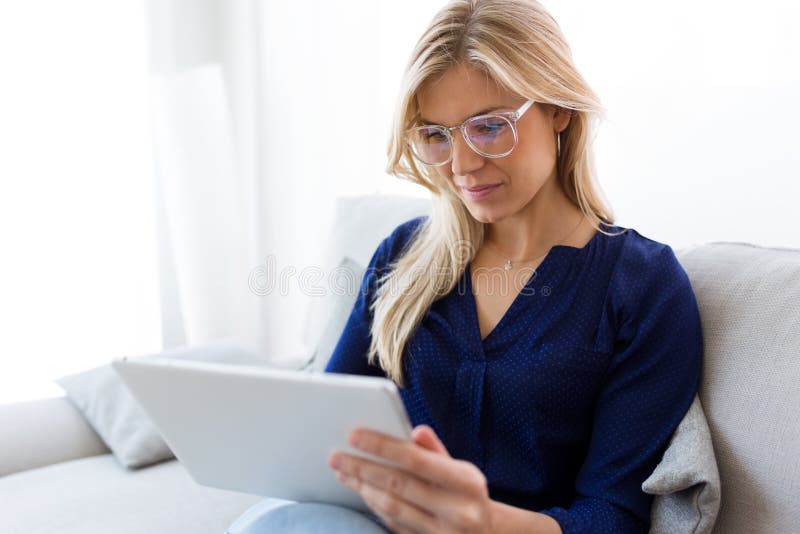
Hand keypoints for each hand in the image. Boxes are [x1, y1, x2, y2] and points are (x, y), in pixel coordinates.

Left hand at [327, 424, 492, 532]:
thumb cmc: (466, 494)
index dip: (382, 446)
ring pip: (391, 507)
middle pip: (398, 485)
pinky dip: (374, 506)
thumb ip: (436, 450)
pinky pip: (393, 524)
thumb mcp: (462, 469)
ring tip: (343, 471)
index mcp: (467, 483)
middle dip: (362, 468)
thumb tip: (415, 431)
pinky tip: (361, 491)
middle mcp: (457, 511)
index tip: (353, 435)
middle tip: (335, 455)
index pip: (416, 460)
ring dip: (363, 488)